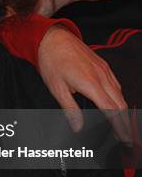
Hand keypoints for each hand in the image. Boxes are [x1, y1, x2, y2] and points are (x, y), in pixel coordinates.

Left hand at [38, 26, 130, 142]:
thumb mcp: (57, 88)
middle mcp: (102, 76)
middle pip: (120, 104)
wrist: (52, 38)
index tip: (124, 138)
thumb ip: (70, 109)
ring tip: (121, 124)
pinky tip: (114, 103)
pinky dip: (118, 97)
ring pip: (120, 93)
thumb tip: (78, 127)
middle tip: (125, 137)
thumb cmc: (52, 62)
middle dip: (125, 122)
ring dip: (122, 110)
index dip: (119, 126)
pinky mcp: (103, 65)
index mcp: (91, 84)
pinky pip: (116, 83)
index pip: (111, 110)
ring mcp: (104, 69)